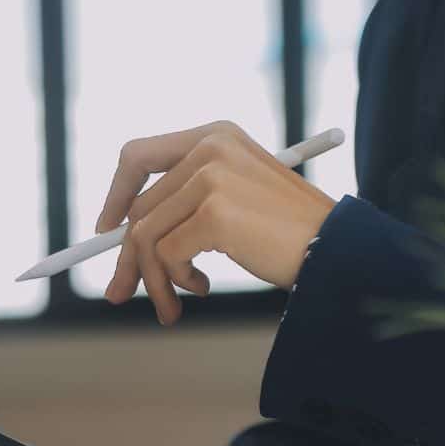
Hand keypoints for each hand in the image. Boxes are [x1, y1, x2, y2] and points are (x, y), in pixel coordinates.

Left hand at [95, 120, 335, 324]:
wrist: (338, 251)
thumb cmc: (287, 234)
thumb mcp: (231, 202)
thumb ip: (182, 206)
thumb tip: (119, 238)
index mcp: (215, 136)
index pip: (137, 156)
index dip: (116, 195)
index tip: (106, 231)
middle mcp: (210, 148)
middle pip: (138, 209)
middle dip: (128, 259)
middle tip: (119, 294)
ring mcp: (211, 178)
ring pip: (145, 237)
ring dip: (153, 280)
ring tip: (171, 308)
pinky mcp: (214, 213)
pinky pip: (166, 257)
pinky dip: (176, 282)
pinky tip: (203, 288)